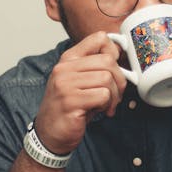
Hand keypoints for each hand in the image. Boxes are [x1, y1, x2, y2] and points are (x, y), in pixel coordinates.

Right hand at [35, 31, 126, 153]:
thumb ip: (96, 67)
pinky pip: (103, 95)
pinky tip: (99, 111)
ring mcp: (65, 84)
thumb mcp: (80, 81)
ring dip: (114, 96)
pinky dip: (107, 105)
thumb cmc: (69, 107)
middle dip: (120, 80)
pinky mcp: (71, 101)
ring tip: (106, 105)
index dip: (114, 52)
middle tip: (116, 94)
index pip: (99, 38)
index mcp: (68, 59)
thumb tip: (121, 54)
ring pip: (107, 78)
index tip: (115, 68)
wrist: (50, 133)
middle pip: (108, 60)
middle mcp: (64, 68)